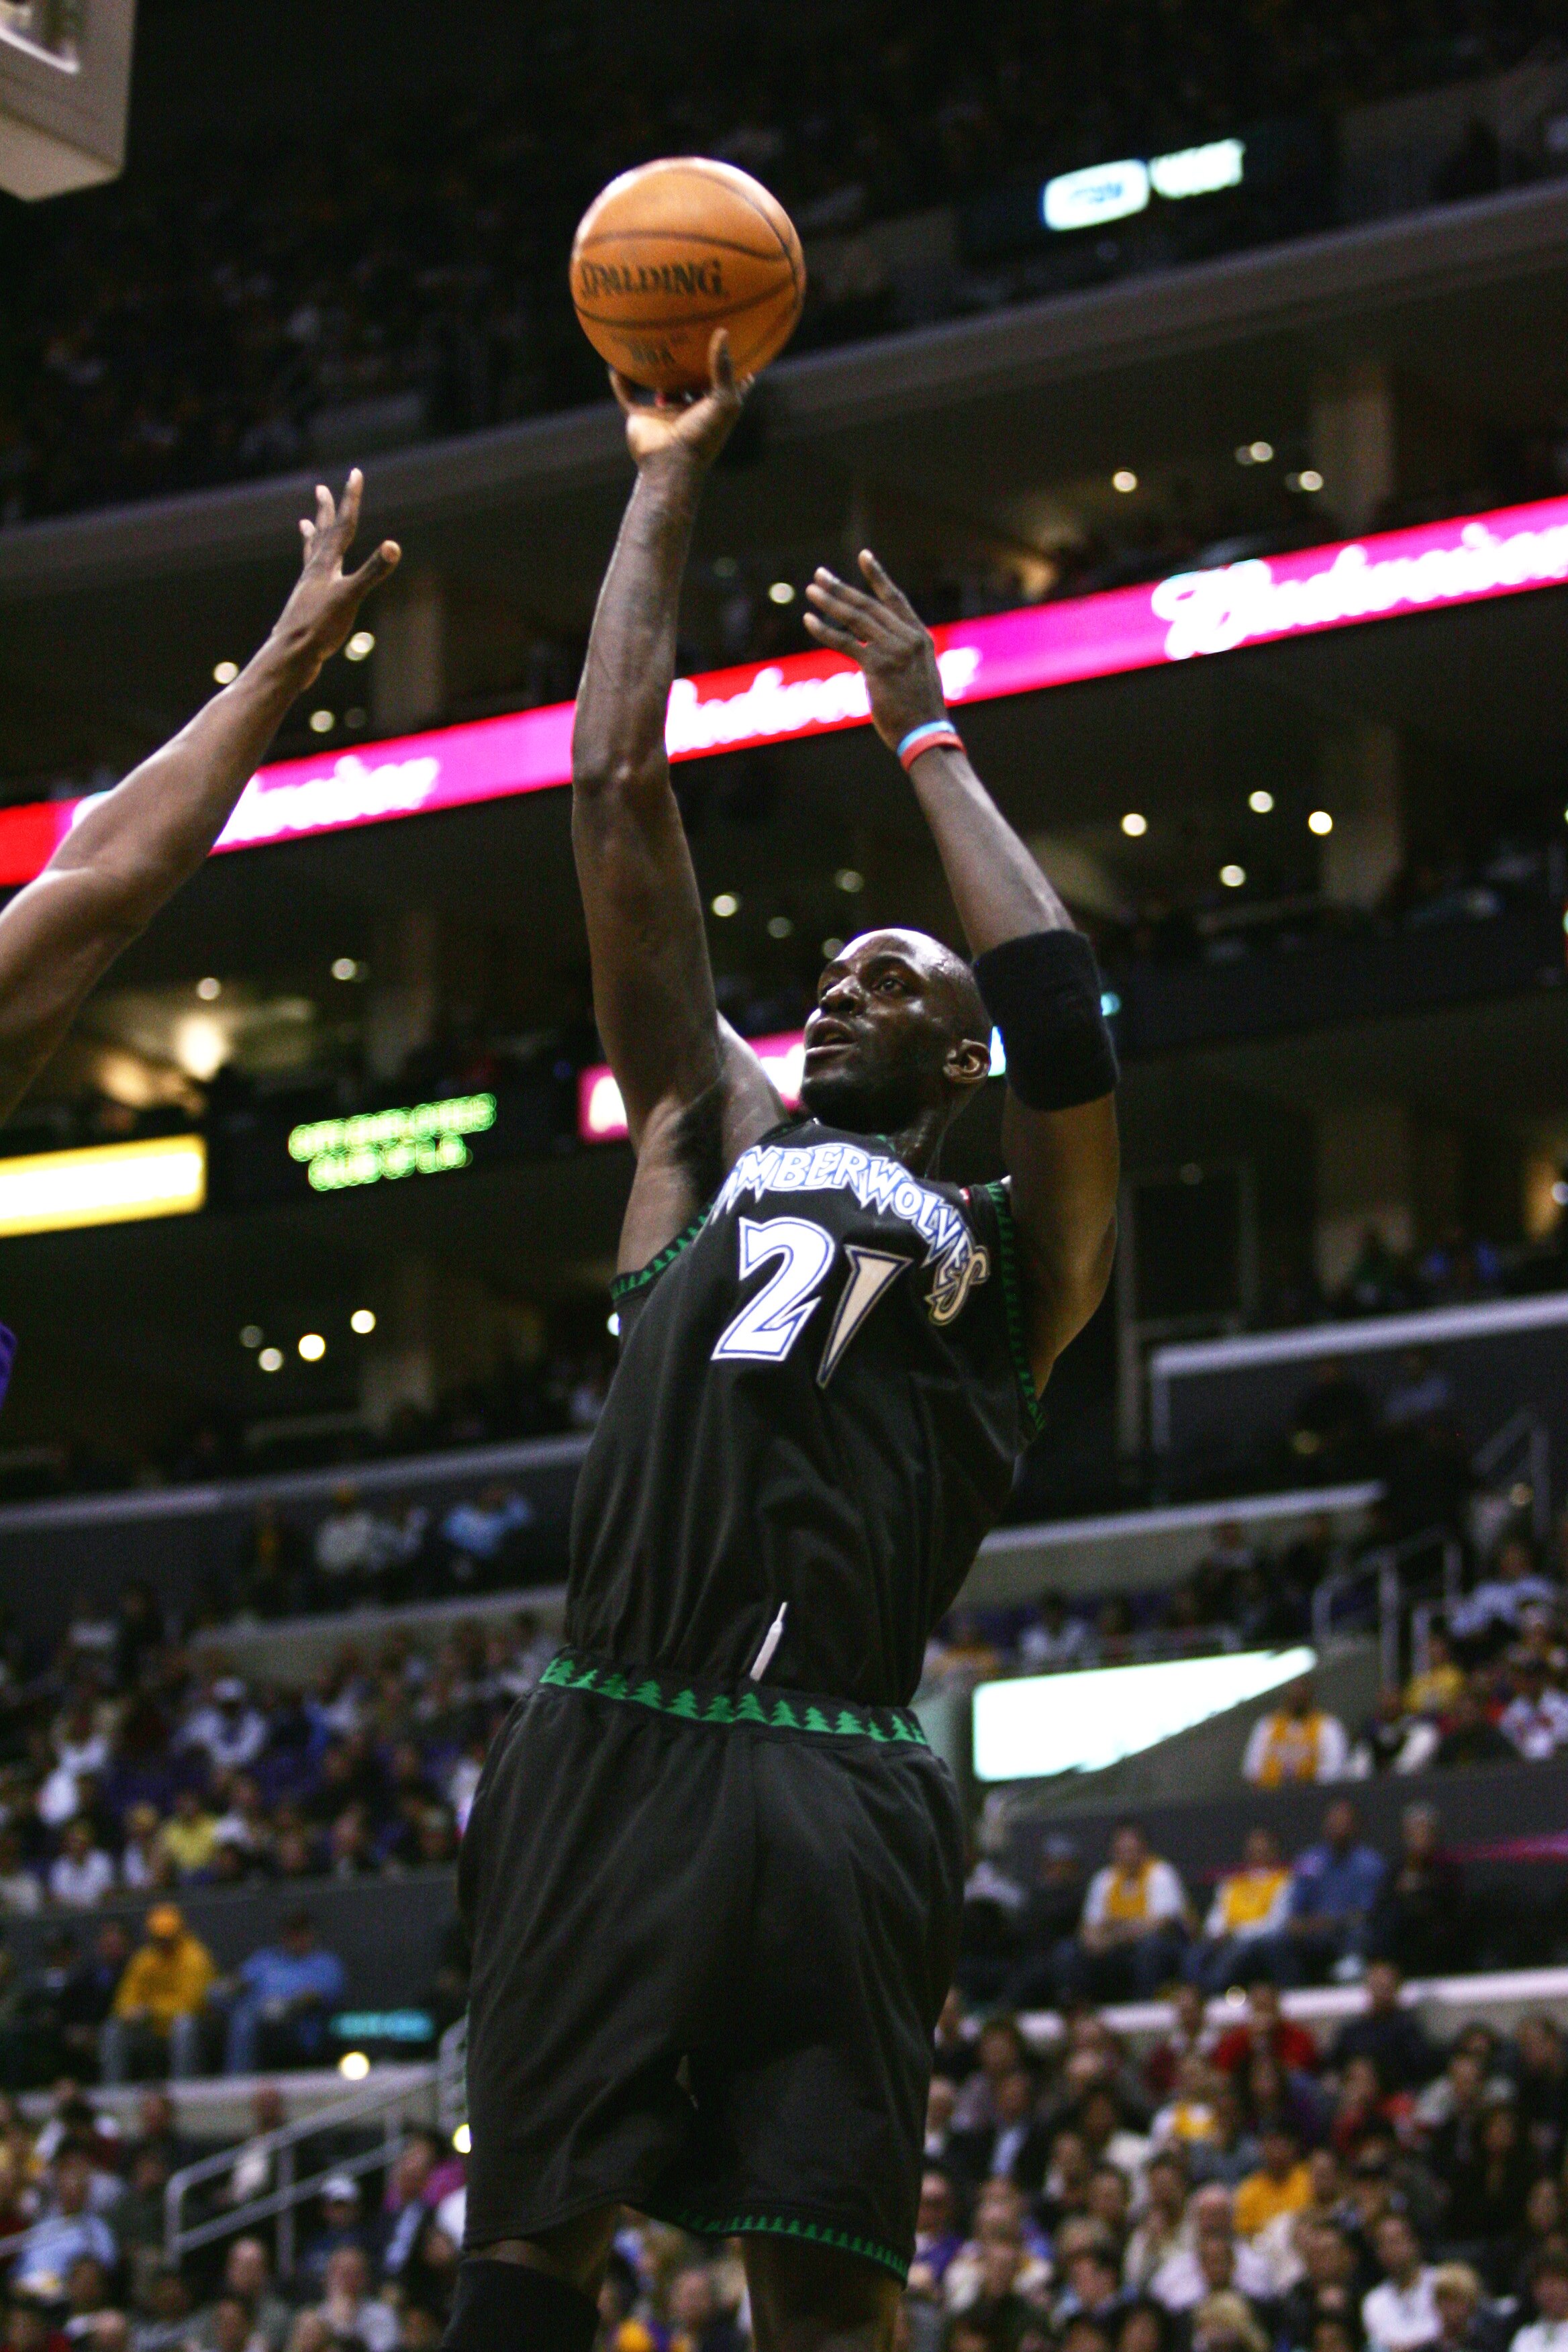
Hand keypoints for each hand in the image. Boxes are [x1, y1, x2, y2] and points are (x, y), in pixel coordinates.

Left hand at [269, 469, 399, 684]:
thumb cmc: (319, 627)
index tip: (355, 473)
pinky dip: (312, 568)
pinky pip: (310, 578)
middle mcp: (314, 571)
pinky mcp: (306, 606)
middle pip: (322, 534)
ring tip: (305, 523)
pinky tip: (311, 578)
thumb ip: (372, 571)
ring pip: (311, 554)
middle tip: (321, 488)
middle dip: (326, 510)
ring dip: (312, 536)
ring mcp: (308, 588)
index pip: (343, 525)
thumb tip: (393, 546)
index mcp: (326, 564)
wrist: (291, 655)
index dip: (351, 498)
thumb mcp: (350, 597)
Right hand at [610, 330, 750, 474]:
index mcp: (710, 409)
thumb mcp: (723, 401)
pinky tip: (615, 362)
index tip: (729, 344)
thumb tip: (723, 332)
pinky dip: (620, 381)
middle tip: (688, 335)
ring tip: (654, 341)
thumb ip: (724, 369)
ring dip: (655, 370)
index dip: (727, 367)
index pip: (721, 384)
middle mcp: (688, 410)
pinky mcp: (641, 418)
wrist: (670, 465)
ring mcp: (664, 414)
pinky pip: (627, 395)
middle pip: (689, 383)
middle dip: (690, 364)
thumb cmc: (703, 437)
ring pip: (658, 386)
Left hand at [804, 550, 948, 750]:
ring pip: (855, 618)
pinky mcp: (877, 666)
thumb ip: (901, 656)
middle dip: (841, 587)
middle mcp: (908, 638)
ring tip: (811, 591)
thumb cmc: (920, 712)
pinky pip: (845, 642)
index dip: (878, 577)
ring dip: (830, 602)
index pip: (895, 599)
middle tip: (820, 575)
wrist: (926, 733)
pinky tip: (809, 620)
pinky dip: (824, 630)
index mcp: (920, 637)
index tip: (863, 555)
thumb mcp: (917, 675)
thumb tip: (876, 653)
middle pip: (869, 605)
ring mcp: (893, 650)